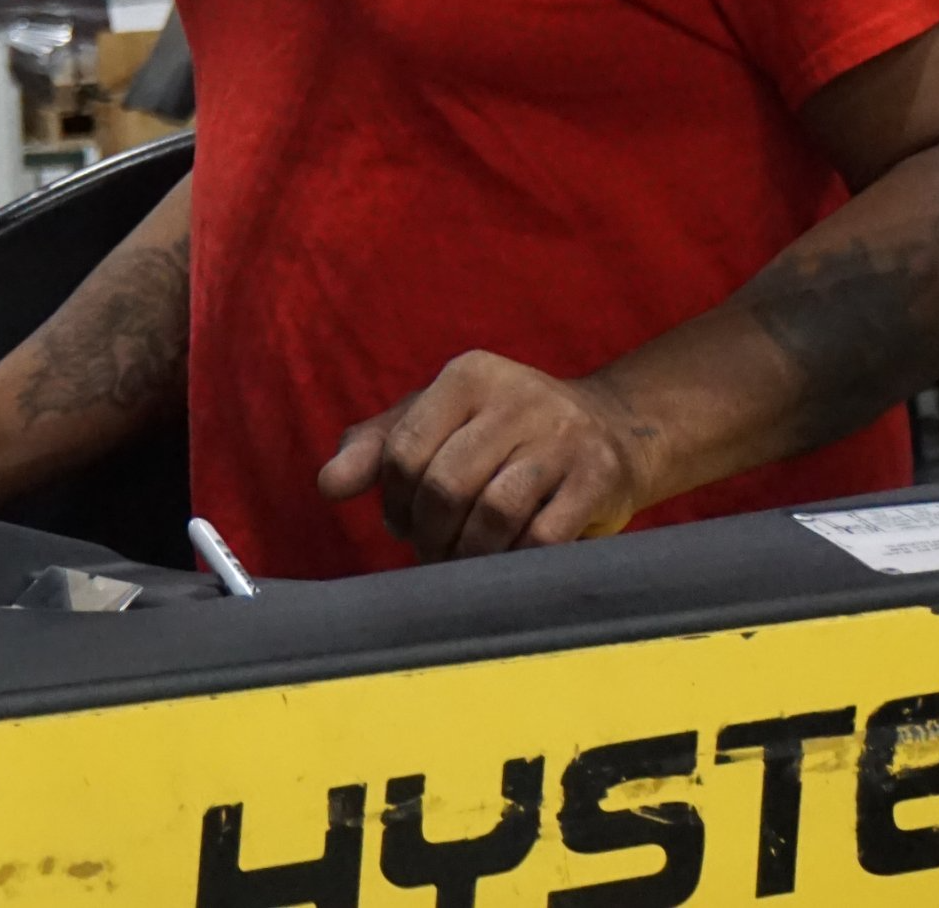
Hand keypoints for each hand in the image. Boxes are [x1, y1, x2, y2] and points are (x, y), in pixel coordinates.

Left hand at [317, 351, 643, 560]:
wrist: (611, 430)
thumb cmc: (503, 434)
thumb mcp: (439, 421)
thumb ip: (379, 447)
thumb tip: (328, 485)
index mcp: (468, 375)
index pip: (405, 449)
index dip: (395, 502)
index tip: (404, 525)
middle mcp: (515, 396)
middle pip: (445, 486)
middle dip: (431, 536)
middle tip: (435, 553)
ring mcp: (562, 435)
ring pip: (494, 514)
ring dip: (471, 555)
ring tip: (467, 562)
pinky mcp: (598, 476)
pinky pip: (543, 537)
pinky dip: (516, 562)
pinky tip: (510, 563)